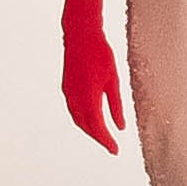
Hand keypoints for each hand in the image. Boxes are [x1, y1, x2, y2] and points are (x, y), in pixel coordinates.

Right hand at [59, 13, 124, 152]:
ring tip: (103, 136)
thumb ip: (116, 105)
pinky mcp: (66, 88)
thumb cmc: (100, 53)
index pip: (97, 127)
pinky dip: (83, 120)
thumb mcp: (113, 80)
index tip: (115, 150)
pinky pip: (73, 111)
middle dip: (98, 138)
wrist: (80, 35)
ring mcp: (68, 93)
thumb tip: (121, 126)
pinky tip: (91, 119)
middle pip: (86, 127)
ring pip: (78, 120)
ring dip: (89, 130)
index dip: (106, 141)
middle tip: (111, 146)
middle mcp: (75, 98)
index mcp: (89, 97)